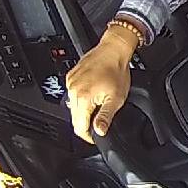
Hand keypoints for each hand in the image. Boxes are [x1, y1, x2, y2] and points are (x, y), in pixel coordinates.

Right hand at [66, 26, 138, 142]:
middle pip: (75, 117)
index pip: (79, 126)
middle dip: (86, 123)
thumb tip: (99, 131)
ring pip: (72, 106)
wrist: (113, 50)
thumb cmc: (116, 70)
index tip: (94, 137)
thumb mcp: (116, 98)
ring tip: (98, 105)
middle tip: (99, 122)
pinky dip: (80, 99)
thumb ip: (105, 117)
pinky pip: (72, 94)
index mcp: (83, 98)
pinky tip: (92, 94)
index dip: (87, 136)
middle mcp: (73, 91)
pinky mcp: (71, 77)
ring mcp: (70, 83)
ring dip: (83, 111)